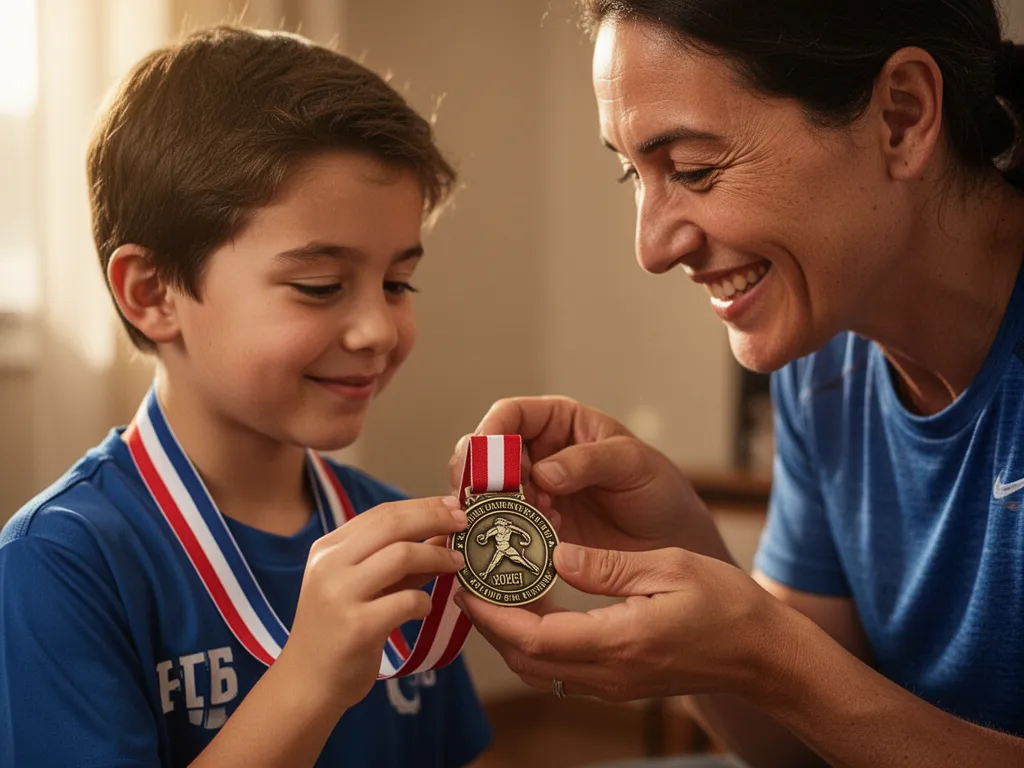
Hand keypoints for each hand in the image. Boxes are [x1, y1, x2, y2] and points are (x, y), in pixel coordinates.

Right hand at [279, 496, 467, 713]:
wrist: (307, 683)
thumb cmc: (338, 630)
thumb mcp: (362, 586)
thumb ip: (399, 560)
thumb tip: (443, 532)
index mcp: (328, 549)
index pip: (382, 513)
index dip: (422, 506)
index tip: (452, 505)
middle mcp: (330, 565)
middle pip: (392, 524)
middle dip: (434, 518)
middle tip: (463, 522)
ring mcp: (340, 595)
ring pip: (401, 555)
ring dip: (437, 556)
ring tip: (457, 563)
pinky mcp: (356, 627)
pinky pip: (405, 601)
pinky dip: (424, 601)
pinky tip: (426, 608)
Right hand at [450, 396, 725, 558]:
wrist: (671, 540)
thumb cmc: (657, 488)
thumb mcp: (632, 464)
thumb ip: (589, 462)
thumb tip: (543, 473)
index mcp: (558, 422)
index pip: (510, 414)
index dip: (489, 432)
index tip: (483, 459)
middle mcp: (537, 453)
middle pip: (486, 454)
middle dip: (481, 477)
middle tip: (488, 501)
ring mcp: (532, 492)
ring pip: (489, 493)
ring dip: (494, 509)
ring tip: (525, 523)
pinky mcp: (534, 528)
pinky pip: (505, 527)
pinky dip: (508, 535)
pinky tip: (535, 544)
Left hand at [455, 542, 792, 701]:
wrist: (762, 655)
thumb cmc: (725, 605)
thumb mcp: (668, 568)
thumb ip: (607, 566)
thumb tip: (556, 555)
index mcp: (619, 642)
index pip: (535, 638)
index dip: (493, 615)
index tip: (468, 586)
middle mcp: (609, 673)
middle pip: (527, 661)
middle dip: (489, 624)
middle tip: (470, 583)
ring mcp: (613, 684)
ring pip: (540, 670)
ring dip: (509, 635)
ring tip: (493, 592)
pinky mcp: (619, 683)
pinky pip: (561, 671)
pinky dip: (535, 643)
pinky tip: (534, 607)